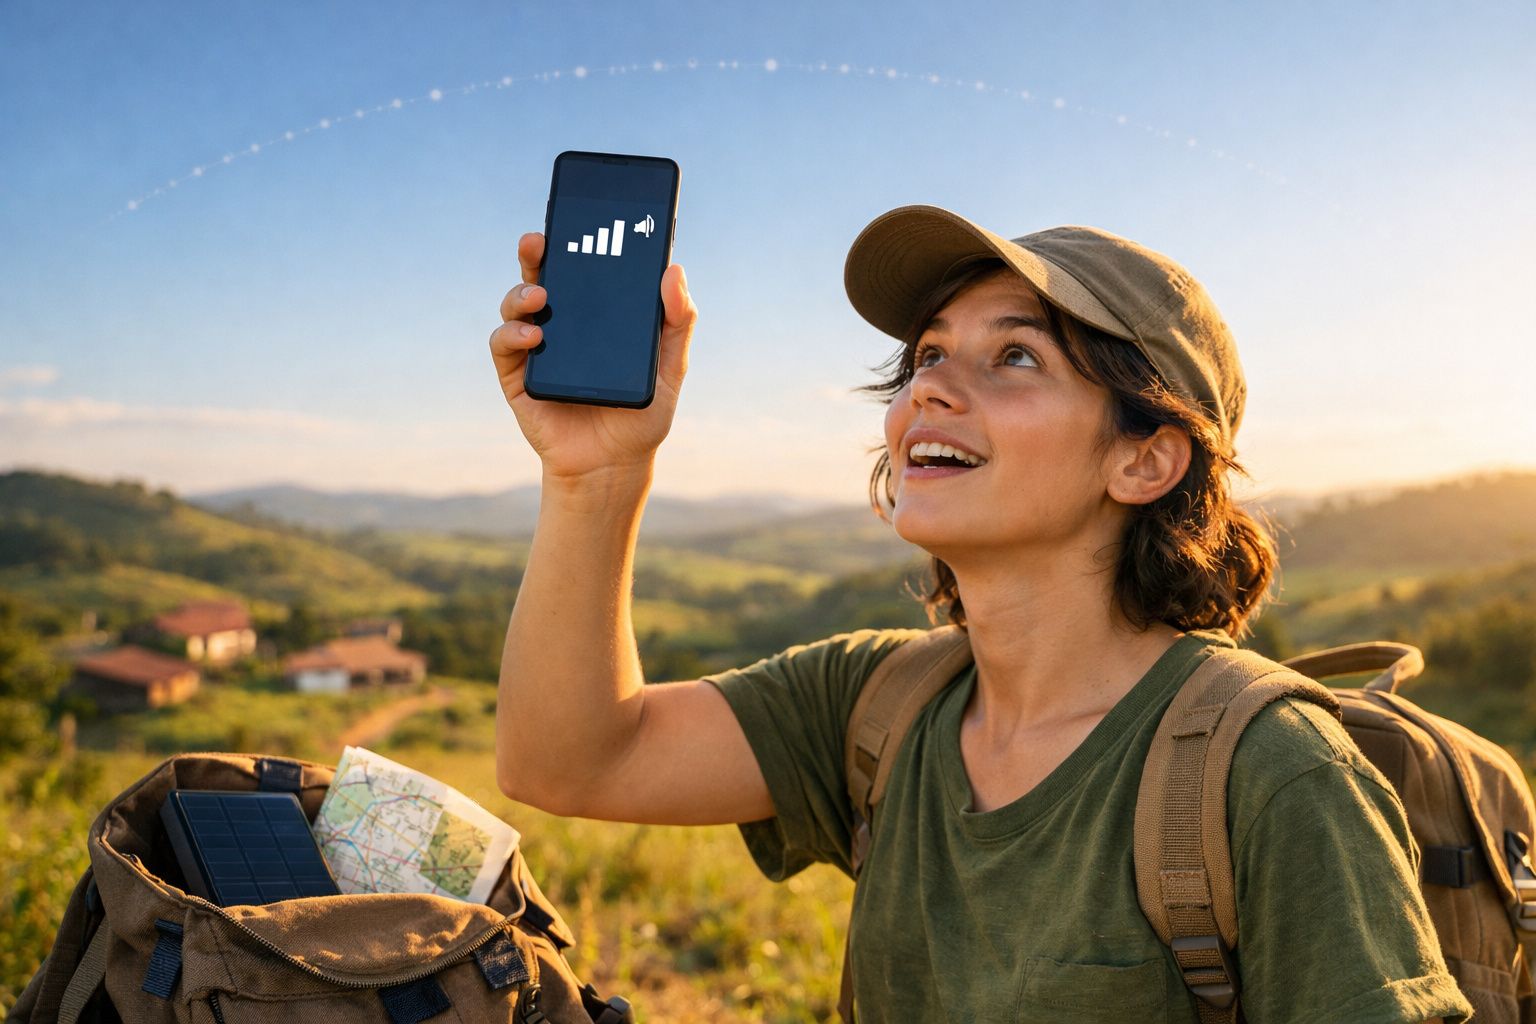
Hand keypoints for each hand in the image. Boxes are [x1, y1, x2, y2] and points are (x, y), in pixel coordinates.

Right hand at [489, 231, 696, 480]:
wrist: (612, 466)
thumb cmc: (642, 417)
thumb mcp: (670, 368)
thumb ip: (677, 322)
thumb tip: (675, 270)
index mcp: (596, 316)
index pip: (583, 268)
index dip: (577, 239)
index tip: (580, 216)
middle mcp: (562, 323)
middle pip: (543, 276)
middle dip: (538, 252)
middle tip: (541, 239)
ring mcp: (536, 347)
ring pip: (517, 304)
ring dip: (522, 292)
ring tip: (540, 295)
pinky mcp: (517, 376)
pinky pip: (504, 344)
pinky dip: (512, 332)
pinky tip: (533, 334)